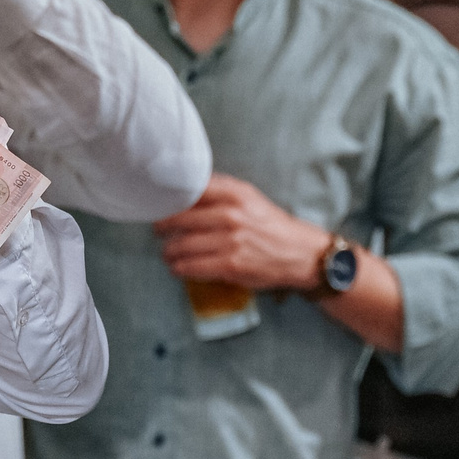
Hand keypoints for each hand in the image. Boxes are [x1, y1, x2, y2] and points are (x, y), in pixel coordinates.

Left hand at [152, 174, 330, 291]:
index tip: (158, 203)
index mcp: (235, 193)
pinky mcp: (229, 265)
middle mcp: (231, 214)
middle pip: (179, 218)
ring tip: (167, 253)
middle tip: (158, 230)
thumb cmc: (272, 226)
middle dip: (163, 227)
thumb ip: (220, 193)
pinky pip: (191, 266)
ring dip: (169, 251)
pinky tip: (177, 267)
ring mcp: (230, 240)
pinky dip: (179, 268)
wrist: (300, 254)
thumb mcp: (250, 198)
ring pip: (181, 245)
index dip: (169, 198)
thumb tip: (184, 191)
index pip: (189, 190)